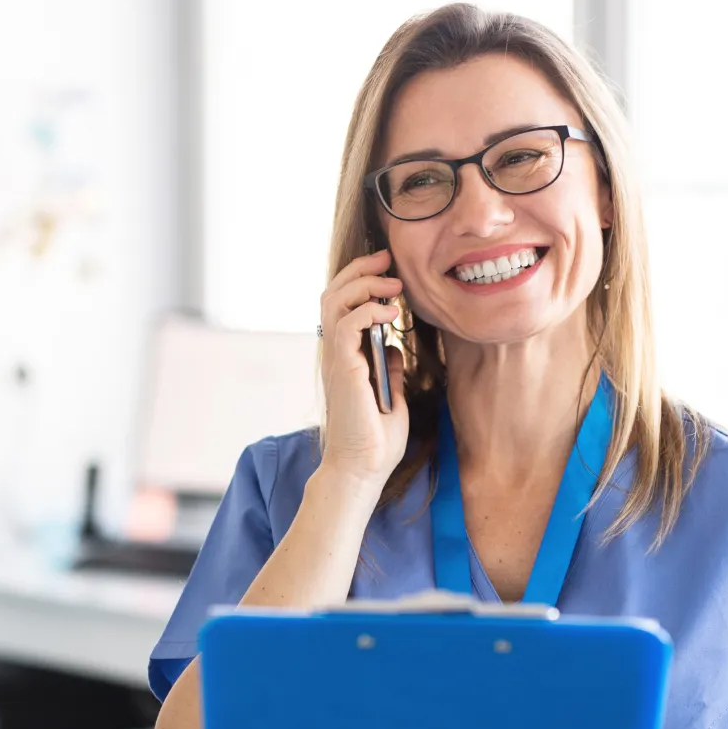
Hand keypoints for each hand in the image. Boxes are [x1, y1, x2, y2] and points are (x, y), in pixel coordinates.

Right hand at [317, 248, 408, 491]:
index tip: (388, 270)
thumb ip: (389, 369)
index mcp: (344, 358)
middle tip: (388, 260)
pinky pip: (347, 324)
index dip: (360, 280)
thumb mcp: (391, 396)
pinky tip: (391, 313)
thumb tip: (394, 347)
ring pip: (335, 301)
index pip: (341, 305)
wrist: (363, 468)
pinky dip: (368, 310)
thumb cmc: (375, 441)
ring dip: (365, 284)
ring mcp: (336, 360)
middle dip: (360, 270)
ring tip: (393, 284)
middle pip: (333, 294)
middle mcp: (335, 354)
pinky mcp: (343, 368)